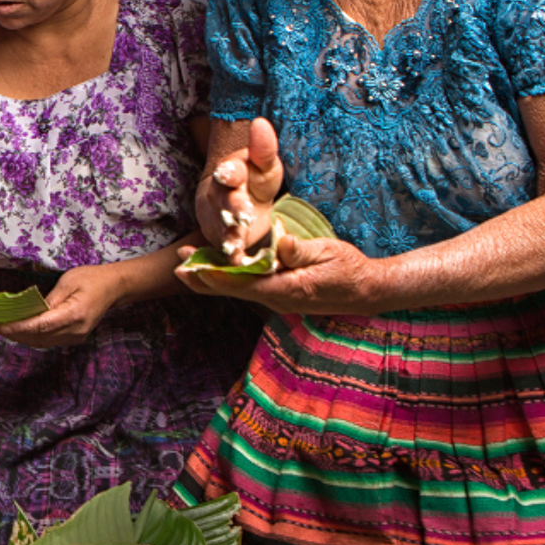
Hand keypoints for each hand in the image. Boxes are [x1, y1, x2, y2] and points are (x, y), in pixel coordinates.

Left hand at [0, 265, 123, 347]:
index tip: (0, 326)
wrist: (114, 288)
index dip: (17, 328)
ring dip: (21, 337)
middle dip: (14, 334)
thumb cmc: (91, 279)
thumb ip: (48, 299)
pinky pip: (49, 340)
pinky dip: (32, 336)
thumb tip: (30, 311)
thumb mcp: (67, 281)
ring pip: (42, 342)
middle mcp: (75, 330)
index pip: (40, 326)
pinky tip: (20, 330)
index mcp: (74, 314)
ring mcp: (76, 337)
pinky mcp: (74, 338)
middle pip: (39, 338)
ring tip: (3, 329)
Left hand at [177, 231, 385, 315]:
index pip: (245, 285)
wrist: (368, 292)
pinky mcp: (279, 295)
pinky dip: (229, 278)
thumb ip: (303, 250)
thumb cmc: (351, 270)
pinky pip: (249, 288)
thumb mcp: (330, 253)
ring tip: (185, 266)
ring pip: (238, 290)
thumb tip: (281, 244)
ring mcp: (277, 300)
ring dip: (212, 278)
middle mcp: (277, 300)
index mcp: (288, 290)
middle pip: (234, 291)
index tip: (193, 268)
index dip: (218, 276)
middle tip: (177, 264)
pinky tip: (214, 268)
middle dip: (204, 278)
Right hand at [197, 118, 285, 263]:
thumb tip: (260, 122)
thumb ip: (264, 148)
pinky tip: (235, 262)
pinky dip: (226, 256)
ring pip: (221, 226)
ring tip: (235, 246)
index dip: (228, 172)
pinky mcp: (218, 239)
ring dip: (227, 236)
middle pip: (223, 200)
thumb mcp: (265, 165)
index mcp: (231, 171)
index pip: (228, 170)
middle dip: (231, 208)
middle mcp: (219, 194)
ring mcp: (216, 218)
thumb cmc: (256, 181)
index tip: (228, 173)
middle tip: (241, 215)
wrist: (236, 203)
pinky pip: (222, 247)